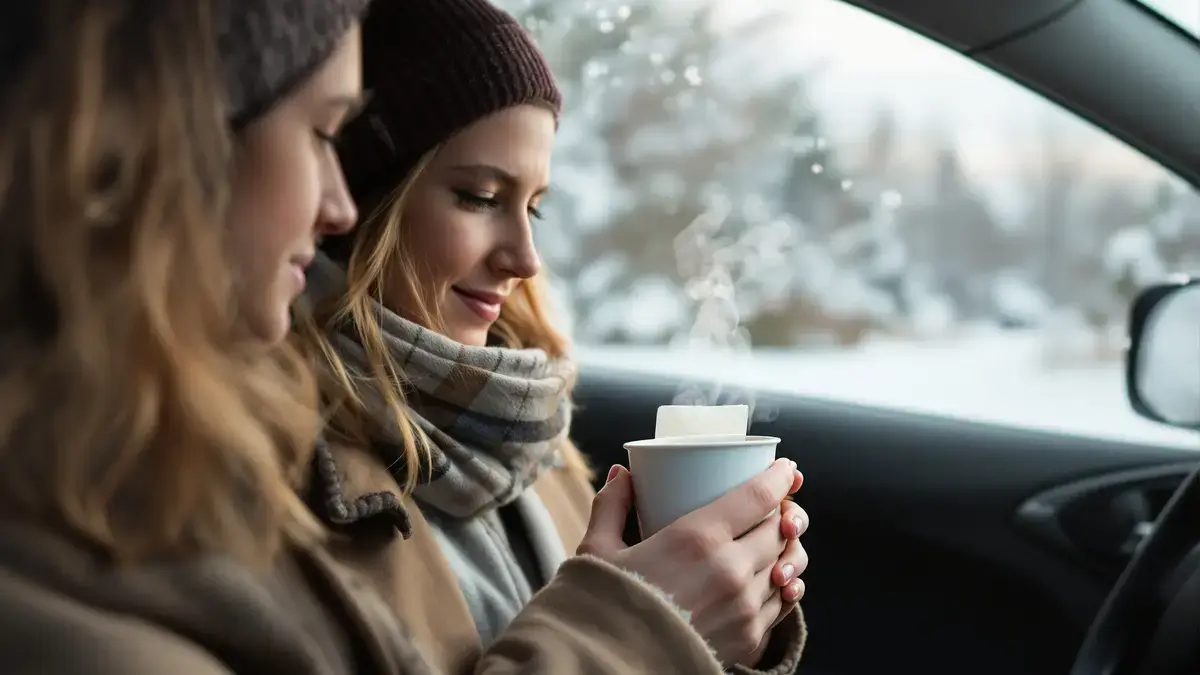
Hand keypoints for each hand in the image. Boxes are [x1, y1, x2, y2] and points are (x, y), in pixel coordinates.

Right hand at [578, 458, 802, 664]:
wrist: (610, 669)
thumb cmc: (602, 610)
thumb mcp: (598, 552)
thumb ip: (611, 507)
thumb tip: (620, 474)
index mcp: (696, 538)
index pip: (759, 496)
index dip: (780, 477)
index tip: (786, 468)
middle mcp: (730, 570)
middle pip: (779, 529)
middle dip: (783, 513)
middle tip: (774, 506)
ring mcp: (745, 608)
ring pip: (786, 565)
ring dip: (784, 550)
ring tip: (774, 542)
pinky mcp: (749, 639)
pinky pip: (782, 603)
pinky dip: (782, 586)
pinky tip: (771, 578)